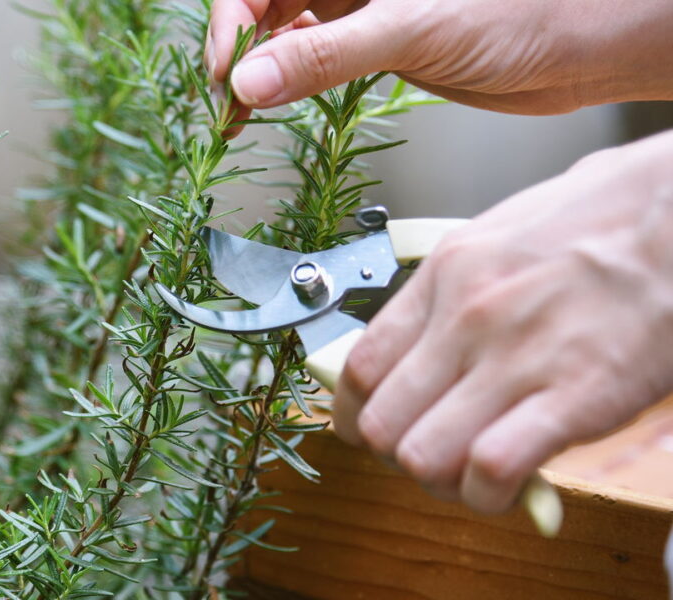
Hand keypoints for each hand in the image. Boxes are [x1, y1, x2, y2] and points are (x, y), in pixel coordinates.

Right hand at [207, 0, 672, 115]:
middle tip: (228, 105)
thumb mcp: (409, 28)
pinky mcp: (375, 45)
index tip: (229, 73)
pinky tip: (275, 106)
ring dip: (256, 75)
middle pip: (265, 8)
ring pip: (284, 36)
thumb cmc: (520, 11)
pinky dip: (288, 86)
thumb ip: (325, 56)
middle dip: (238, 54)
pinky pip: (313, 60)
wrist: (579, 47)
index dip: (234, 24)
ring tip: (239, 116)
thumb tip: (253, 81)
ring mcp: (360, 11)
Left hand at [332, 129, 672, 512]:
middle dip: (397, 455)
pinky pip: (492, 469)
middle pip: (382, 424)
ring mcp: (515, 358)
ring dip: (442, 480)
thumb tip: (416, 345)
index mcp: (443, 276)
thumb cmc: (597, 222)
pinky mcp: (573, 396)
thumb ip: (449, 294)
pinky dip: (489, 492)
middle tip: (431, 451)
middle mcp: (466, 318)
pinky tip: (507, 482)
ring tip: (470, 472)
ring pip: (423, 456)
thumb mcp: (497, 237)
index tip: (367, 429)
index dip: (353, 415)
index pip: (358, 368)